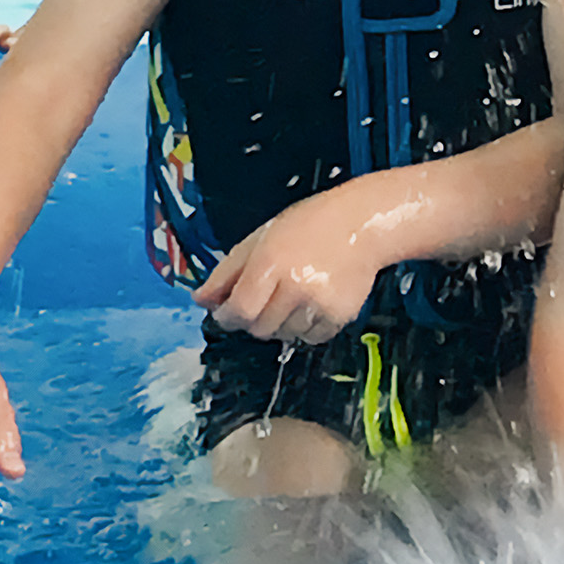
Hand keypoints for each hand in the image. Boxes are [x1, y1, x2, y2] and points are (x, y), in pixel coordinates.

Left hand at [192, 189, 386, 344]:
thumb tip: (201, 300)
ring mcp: (319, 304)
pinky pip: (311, 338)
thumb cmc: (309, 225)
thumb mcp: (261, 237)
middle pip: (259, 329)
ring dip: (281, 324)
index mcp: (270, 263)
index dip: (228, 317)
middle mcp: (294, 286)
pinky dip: (306, 329)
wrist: (363, 224)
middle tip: (266, 297)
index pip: (238, 312)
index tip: (230, 312)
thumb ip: (227, 271)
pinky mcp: (340, 315)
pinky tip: (312, 304)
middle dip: (255, 319)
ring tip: (293, 296)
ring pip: (284, 336)